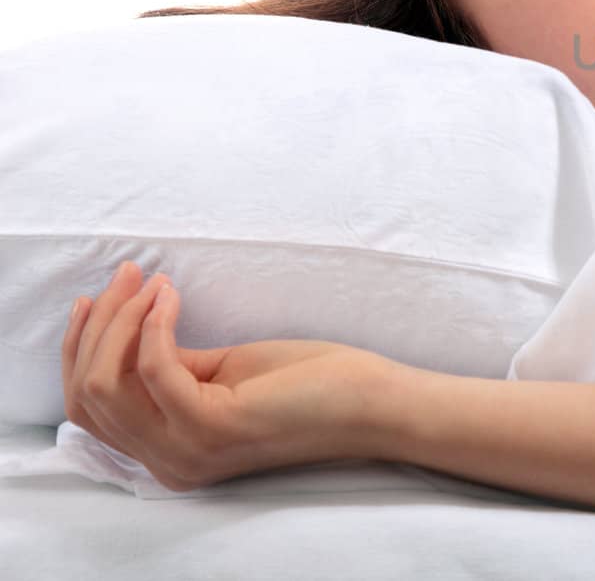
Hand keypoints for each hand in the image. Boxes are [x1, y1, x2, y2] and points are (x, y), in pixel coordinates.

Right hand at [61, 262, 400, 491]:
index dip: (80, 349)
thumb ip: (171, 366)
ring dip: (122, 319)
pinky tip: (173, 295)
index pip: (89, 409)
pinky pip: (155, 367)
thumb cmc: (309, 382)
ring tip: (150, 281)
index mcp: (166, 453)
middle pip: (88, 396)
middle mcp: (167, 462)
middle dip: (97, 326)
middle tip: (126, 276)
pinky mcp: (211, 426)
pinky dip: (155, 323)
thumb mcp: (222, 372)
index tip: (96, 298)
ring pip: (105, 384)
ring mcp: (185, 450)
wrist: (370, 402)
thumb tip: (127, 332)